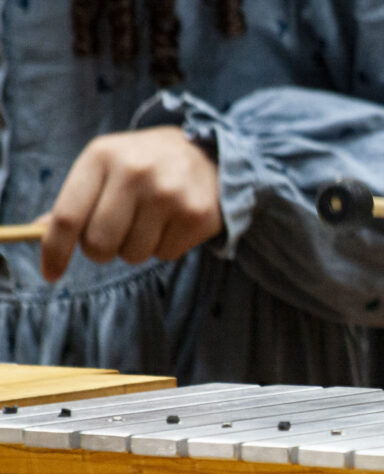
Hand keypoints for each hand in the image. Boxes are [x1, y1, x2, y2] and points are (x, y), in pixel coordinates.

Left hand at [41, 126, 222, 281]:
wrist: (206, 152)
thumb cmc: (143, 164)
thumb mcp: (105, 166)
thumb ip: (76, 199)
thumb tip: (40, 231)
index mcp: (102, 156)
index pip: (67, 216)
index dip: (55, 250)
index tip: (51, 274)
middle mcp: (135, 172)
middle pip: (99, 244)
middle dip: (102, 250)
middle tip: (115, 235)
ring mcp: (169, 194)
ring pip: (134, 255)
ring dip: (137, 248)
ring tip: (150, 222)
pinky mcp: (196, 215)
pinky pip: (165, 255)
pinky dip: (165, 246)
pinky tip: (173, 222)